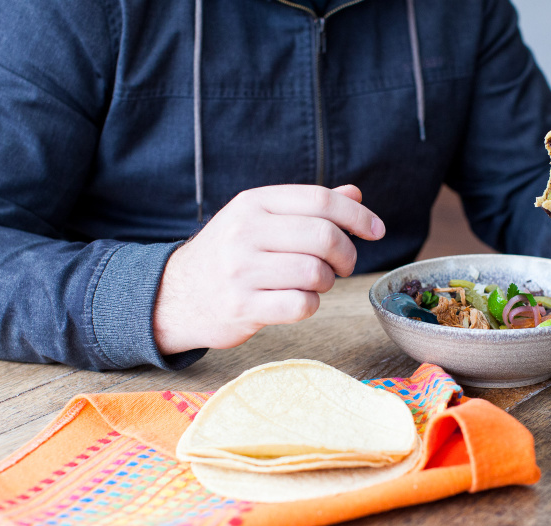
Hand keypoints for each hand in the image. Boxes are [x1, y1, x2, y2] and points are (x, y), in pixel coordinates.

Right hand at [153, 184, 384, 353]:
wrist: (175, 295)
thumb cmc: (228, 255)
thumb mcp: (259, 219)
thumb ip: (306, 207)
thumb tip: (354, 193)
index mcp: (253, 203)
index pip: (320, 200)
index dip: (357, 215)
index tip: (376, 231)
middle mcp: (245, 232)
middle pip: (324, 237)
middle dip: (347, 254)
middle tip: (343, 264)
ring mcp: (241, 271)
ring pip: (316, 273)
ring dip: (326, 282)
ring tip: (314, 282)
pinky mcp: (242, 307)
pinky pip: (302, 305)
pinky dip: (311, 305)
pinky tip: (298, 301)